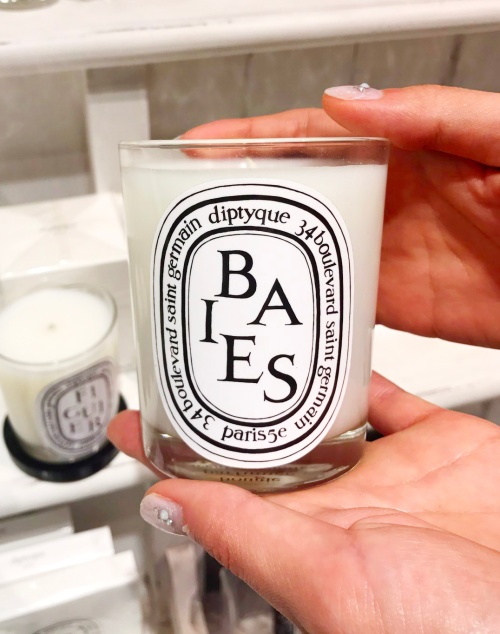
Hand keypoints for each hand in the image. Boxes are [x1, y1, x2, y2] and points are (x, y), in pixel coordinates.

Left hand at [108, 373, 499, 632]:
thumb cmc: (448, 629)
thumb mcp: (329, 580)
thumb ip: (247, 537)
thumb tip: (165, 505)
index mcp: (309, 535)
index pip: (221, 484)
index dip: (177, 450)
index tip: (138, 417)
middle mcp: (345, 501)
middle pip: (269, 439)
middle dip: (230, 403)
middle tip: (196, 355)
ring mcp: (392, 469)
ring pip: (325, 409)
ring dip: (292, 378)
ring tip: (258, 339)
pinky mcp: (439, 442)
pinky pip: (389, 394)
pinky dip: (362, 369)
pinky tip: (337, 344)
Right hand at [182, 85, 499, 348]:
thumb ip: (432, 113)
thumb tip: (348, 101)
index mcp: (397, 151)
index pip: (306, 137)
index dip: (248, 140)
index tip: (198, 148)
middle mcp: (378, 200)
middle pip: (290, 194)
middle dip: (236, 199)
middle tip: (188, 214)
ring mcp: (378, 253)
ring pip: (301, 249)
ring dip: (258, 256)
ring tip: (211, 267)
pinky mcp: (389, 302)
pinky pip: (330, 299)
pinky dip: (297, 304)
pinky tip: (268, 310)